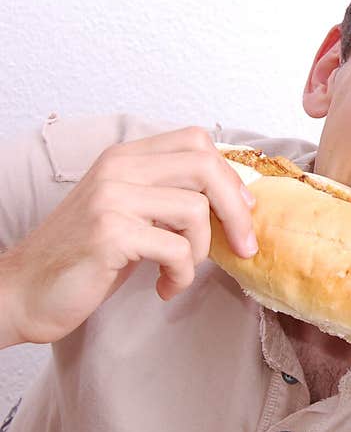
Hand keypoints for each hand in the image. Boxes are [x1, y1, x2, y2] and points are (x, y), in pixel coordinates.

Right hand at [0, 126, 257, 347]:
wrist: (25, 291)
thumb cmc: (87, 255)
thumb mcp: (133, 213)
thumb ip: (171, 195)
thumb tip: (237, 199)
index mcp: (126, 157)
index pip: (196, 141)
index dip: (230, 175)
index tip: (242, 210)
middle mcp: (118, 168)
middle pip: (205, 167)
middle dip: (236, 211)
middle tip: (243, 246)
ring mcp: (112, 198)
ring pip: (196, 210)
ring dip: (202, 252)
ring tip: (180, 271)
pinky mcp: (110, 233)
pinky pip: (178, 249)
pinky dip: (182, 275)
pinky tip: (164, 287)